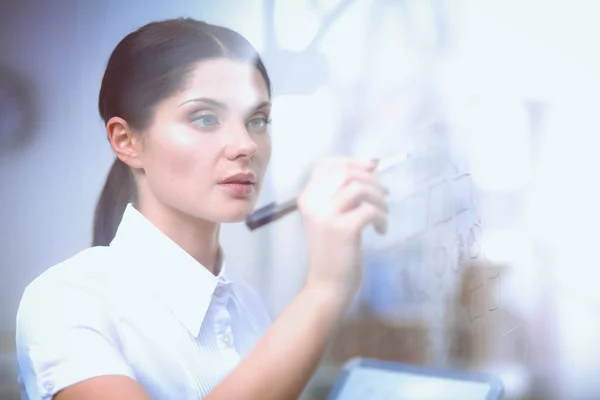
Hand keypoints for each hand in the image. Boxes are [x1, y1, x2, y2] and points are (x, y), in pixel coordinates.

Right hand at [297, 157, 388, 302]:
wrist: (327, 286)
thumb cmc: (333, 251)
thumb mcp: (330, 217)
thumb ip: (342, 194)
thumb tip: (370, 166)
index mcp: (307, 198)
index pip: (327, 165)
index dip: (352, 161)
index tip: (372, 167)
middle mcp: (312, 202)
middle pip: (346, 173)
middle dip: (371, 180)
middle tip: (384, 195)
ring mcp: (325, 215)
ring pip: (359, 188)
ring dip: (379, 199)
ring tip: (383, 215)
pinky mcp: (342, 229)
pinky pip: (369, 210)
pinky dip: (381, 218)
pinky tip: (381, 231)